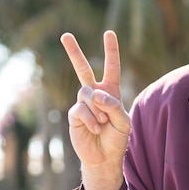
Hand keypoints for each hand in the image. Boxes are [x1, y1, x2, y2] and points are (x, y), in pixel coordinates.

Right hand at [61, 30, 129, 189]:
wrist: (104, 157)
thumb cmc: (117, 138)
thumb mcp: (123, 121)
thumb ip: (113, 105)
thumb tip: (95, 93)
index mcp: (111, 91)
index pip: (111, 67)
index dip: (111, 50)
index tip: (108, 33)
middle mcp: (95, 94)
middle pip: (83, 69)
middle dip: (73, 52)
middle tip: (65, 35)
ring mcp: (82, 103)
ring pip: (86, 93)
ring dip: (97, 109)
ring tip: (103, 123)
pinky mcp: (74, 114)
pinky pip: (81, 109)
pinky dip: (91, 119)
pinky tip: (95, 128)